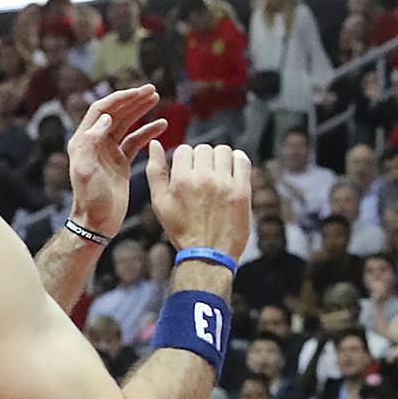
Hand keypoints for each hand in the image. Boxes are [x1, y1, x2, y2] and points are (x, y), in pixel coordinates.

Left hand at [67, 86, 164, 238]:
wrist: (97, 223)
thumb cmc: (90, 199)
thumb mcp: (87, 170)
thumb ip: (92, 143)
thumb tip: (105, 119)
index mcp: (84, 141)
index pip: (100, 110)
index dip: (119, 99)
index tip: (137, 92)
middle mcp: (95, 142)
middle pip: (115, 113)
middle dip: (132, 100)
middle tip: (151, 90)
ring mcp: (109, 151)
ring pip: (126, 124)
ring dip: (140, 110)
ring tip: (156, 99)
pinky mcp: (121, 161)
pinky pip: (135, 141)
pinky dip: (148, 132)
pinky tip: (162, 125)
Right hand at [147, 140, 251, 257]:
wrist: (208, 255)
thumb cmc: (182, 230)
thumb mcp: (160, 203)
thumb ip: (155, 172)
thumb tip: (155, 143)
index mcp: (181, 180)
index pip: (185, 150)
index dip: (186, 160)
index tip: (190, 172)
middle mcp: (203, 179)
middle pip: (204, 149)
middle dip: (202, 159)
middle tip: (204, 175)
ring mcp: (225, 184)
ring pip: (224, 151)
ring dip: (220, 158)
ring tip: (218, 173)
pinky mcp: (242, 191)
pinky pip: (242, 160)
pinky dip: (238, 160)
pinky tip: (233, 170)